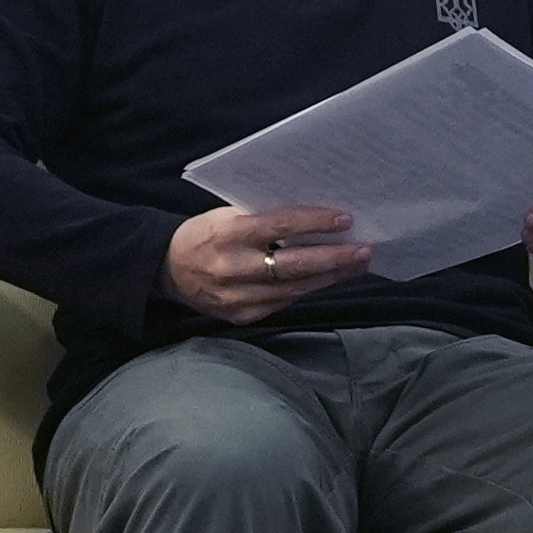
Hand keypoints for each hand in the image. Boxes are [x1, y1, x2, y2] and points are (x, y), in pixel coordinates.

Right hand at [167, 202, 364, 323]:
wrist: (167, 270)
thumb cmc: (206, 233)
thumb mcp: (227, 216)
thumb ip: (263, 218)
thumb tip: (314, 215)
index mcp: (228, 234)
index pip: (279, 227)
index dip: (315, 223)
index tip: (345, 219)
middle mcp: (232, 268)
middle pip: (293, 265)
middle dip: (334, 258)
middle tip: (365, 249)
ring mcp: (237, 298)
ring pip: (294, 289)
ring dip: (330, 277)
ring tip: (356, 264)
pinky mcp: (241, 316)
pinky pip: (283, 302)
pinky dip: (308, 290)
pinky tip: (328, 279)